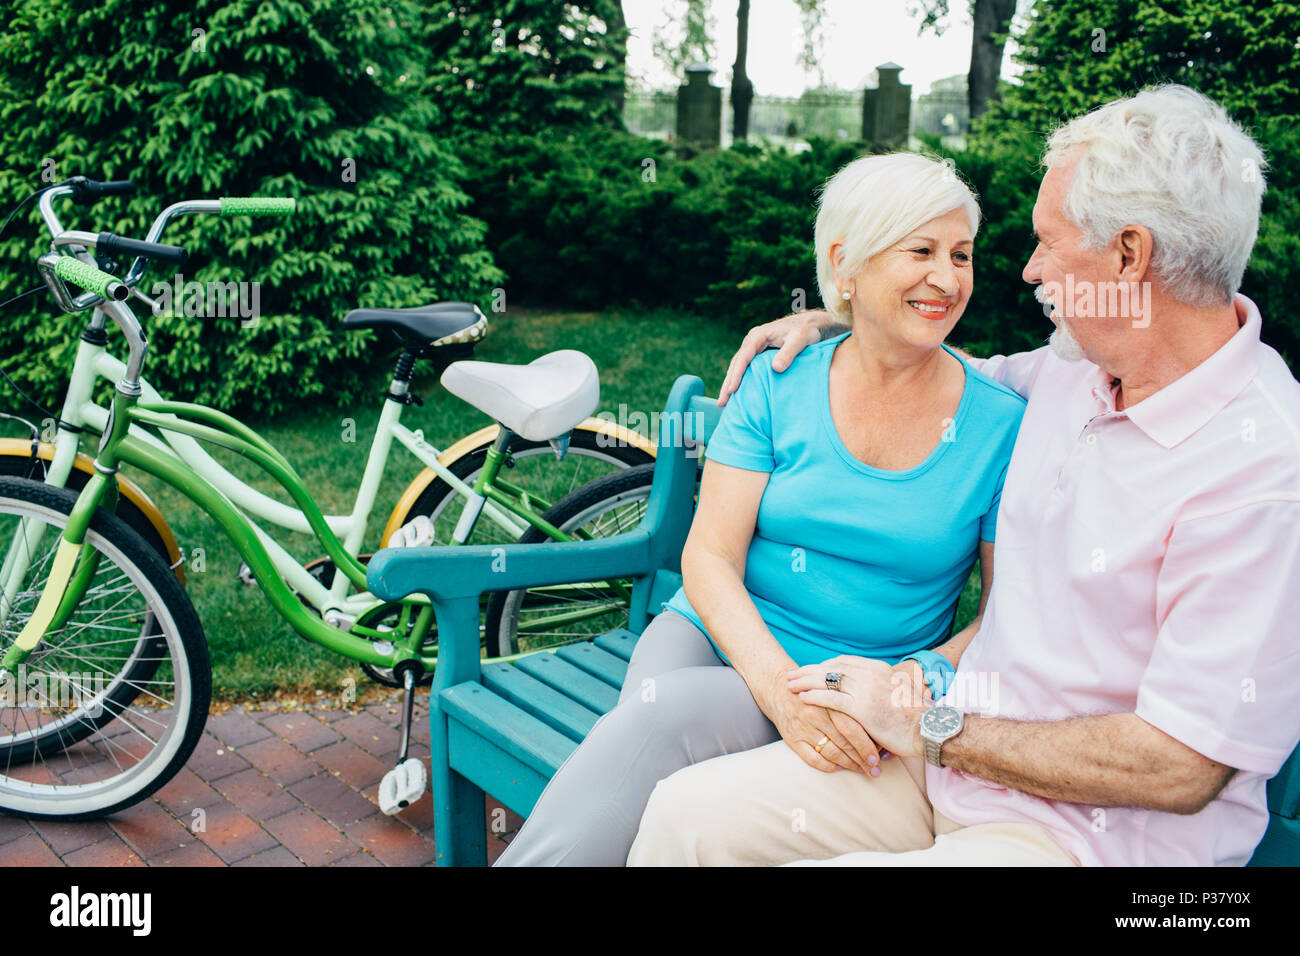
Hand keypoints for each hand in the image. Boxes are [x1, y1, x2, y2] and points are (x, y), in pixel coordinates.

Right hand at [718, 310, 834, 405]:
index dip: (736, 374)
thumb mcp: (800, 340)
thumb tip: (776, 368)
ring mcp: (754, 347)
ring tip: (724, 402)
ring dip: (730, 383)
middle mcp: (752, 340)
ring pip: (738, 366)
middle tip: (722, 402)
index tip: (732, 390)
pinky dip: (739, 380)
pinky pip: (745, 367)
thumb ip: (788, 353)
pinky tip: (737, 393)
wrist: (810, 323)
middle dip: (728, 383)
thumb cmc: (806, 331)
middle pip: (736, 363)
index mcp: (759, 336)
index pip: (743, 357)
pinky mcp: (758, 353)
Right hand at [758, 669, 882, 774]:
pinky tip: (838, 767)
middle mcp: (817, 715)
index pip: (852, 728)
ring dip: (849, 764)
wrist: (780, 687)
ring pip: (831, 752)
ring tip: (862, 770)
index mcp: (830, 700)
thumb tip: (879, 721)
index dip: (867, 745)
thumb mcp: (833, 688)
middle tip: (876, 770)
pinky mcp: (792, 738)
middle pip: (844, 742)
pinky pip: (812, 759)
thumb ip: (852, 699)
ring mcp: (804, 728)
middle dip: (862, 759)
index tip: (879, 757)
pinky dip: (827, 766)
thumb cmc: (815, 689)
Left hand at [786, 659, 926, 757]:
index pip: (844, 661)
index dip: (824, 665)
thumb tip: (871, 690)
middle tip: (791, 673)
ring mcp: (866, 690)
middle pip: (831, 667)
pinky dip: (814, 697)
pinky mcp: (862, 708)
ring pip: (828, 681)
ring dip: (805, 682)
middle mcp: (870, 674)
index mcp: (879, 668)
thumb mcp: (899, 691)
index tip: (811, 669)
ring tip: (789, 684)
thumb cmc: (916, 715)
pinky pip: (832, 699)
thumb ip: (882, 686)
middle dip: (809, 670)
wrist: (928, 728)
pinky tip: (802, 698)